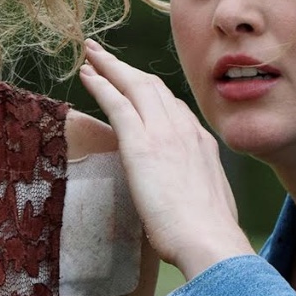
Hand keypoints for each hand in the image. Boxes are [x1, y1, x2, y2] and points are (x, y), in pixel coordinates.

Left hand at [78, 42, 256, 279]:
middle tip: (104, 55)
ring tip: (90, 54)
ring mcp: (164, 133)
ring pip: (134, 86)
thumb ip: (195, 188)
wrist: (209, 241)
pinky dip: (101, 84)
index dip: (150, 91)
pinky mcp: (141, 144)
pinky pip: (117, 103)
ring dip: (109, 67)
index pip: (173, 106)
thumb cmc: (208, 236)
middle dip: (127, 68)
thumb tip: (185, 197)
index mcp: (201, 143)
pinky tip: (86, 75)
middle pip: (152, 86)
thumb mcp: (209, 202)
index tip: (134, 83)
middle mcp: (184, 129)